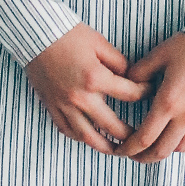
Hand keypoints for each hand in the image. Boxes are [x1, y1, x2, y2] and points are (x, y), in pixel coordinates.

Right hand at [25, 24, 151, 153]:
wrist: (35, 35)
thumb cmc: (68, 35)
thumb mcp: (100, 43)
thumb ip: (119, 63)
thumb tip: (129, 78)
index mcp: (96, 78)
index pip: (129, 95)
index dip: (144, 93)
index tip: (149, 93)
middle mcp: (80, 97)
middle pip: (111, 126)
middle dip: (129, 134)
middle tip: (140, 137)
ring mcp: (64, 105)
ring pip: (87, 136)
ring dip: (104, 146)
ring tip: (117, 150)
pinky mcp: (51, 106)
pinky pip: (66, 130)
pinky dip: (79, 137)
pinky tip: (88, 138)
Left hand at [120, 33, 184, 163]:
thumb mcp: (159, 54)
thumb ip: (139, 72)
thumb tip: (126, 83)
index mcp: (167, 101)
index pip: (144, 137)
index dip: (129, 149)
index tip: (120, 150)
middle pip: (162, 150)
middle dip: (144, 157)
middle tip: (135, 154)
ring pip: (184, 147)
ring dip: (168, 148)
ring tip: (160, 143)